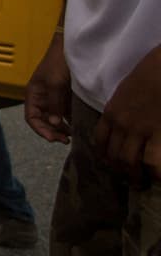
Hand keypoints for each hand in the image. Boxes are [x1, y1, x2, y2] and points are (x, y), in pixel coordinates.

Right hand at [24, 34, 72, 143]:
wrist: (71, 48)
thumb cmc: (58, 63)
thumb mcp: (55, 84)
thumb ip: (54, 104)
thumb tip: (54, 123)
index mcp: (33, 95)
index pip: (32, 118)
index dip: (40, 130)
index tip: (53, 138)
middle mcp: (42, 99)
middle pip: (42, 121)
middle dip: (52, 131)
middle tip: (66, 140)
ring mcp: (53, 98)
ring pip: (54, 119)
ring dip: (61, 128)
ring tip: (72, 136)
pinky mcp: (65, 97)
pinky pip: (64, 113)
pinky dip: (69, 121)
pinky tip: (78, 126)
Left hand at [93, 45, 160, 179]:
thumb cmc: (151, 72)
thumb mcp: (128, 91)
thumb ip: (124, 108)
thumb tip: (127, 125)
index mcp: (111, 111)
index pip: (100, 139)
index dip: (104, 155)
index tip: (110, 162)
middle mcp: (121, 123)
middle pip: (113, 154)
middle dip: (120, 169)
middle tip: (129, 178)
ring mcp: (139, 129)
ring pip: (129, 161)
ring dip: (135, 175)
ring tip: (141, 182)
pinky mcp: (159, 133)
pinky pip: (152, 161)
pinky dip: (155, 173)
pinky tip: (158, 178)